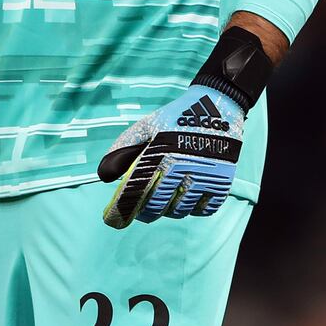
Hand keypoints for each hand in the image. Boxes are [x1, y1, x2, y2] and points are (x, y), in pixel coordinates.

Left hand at [98, 26, 273, 228]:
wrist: (217, 105)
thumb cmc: (176, 117)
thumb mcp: (147, 125)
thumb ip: (123, 148)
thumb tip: (103, 175)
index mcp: (159, 152)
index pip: (135, 189)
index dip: (121, 209)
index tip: (112, 220)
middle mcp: (181, 166)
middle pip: (156, 206)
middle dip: (144, 212)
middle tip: (141, 211)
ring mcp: (203, 176)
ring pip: (179, 210)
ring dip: (169, 210)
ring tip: (165, 200)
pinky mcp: (222, 181)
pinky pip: (204, 210)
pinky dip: (193, 209)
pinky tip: (188, 198)